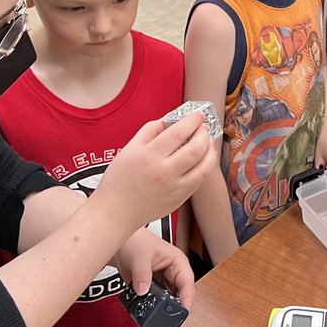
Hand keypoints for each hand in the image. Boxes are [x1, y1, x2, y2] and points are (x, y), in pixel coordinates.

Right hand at [93, 112, 219, 230]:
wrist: (115, 212)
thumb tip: (170, 118)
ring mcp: (174, 188)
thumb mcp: (130, 148)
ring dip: (210, 150)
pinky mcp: (179, 199)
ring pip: (204, 167)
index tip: (198, 115)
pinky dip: (205, 166)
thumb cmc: (119, 180)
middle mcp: (164, 172)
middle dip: (204, 134)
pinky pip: (200, 180)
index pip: (178, 133)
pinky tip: (203, 159)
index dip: (193, 121)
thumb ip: (151, 130)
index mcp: (149, 156)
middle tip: (203, 127)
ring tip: (207, 142)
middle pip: (196, 149)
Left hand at [112, 229, 197, 310]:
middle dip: (174, 307)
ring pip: (167, 300)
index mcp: (178, 262)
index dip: (187, 298)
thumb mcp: (140, 257)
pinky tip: (146, 310)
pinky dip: (151, 306)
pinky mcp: (150, 287)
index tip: (184, 311)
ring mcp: (161, 281)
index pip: (188, 283)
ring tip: (155, 314)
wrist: (119, 241)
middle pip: (179, 295)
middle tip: (168, 318)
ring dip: (161, 308)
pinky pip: (154, 301)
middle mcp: (172, 273)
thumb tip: (144, 291)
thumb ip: (142, 275)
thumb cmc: (135, 240)